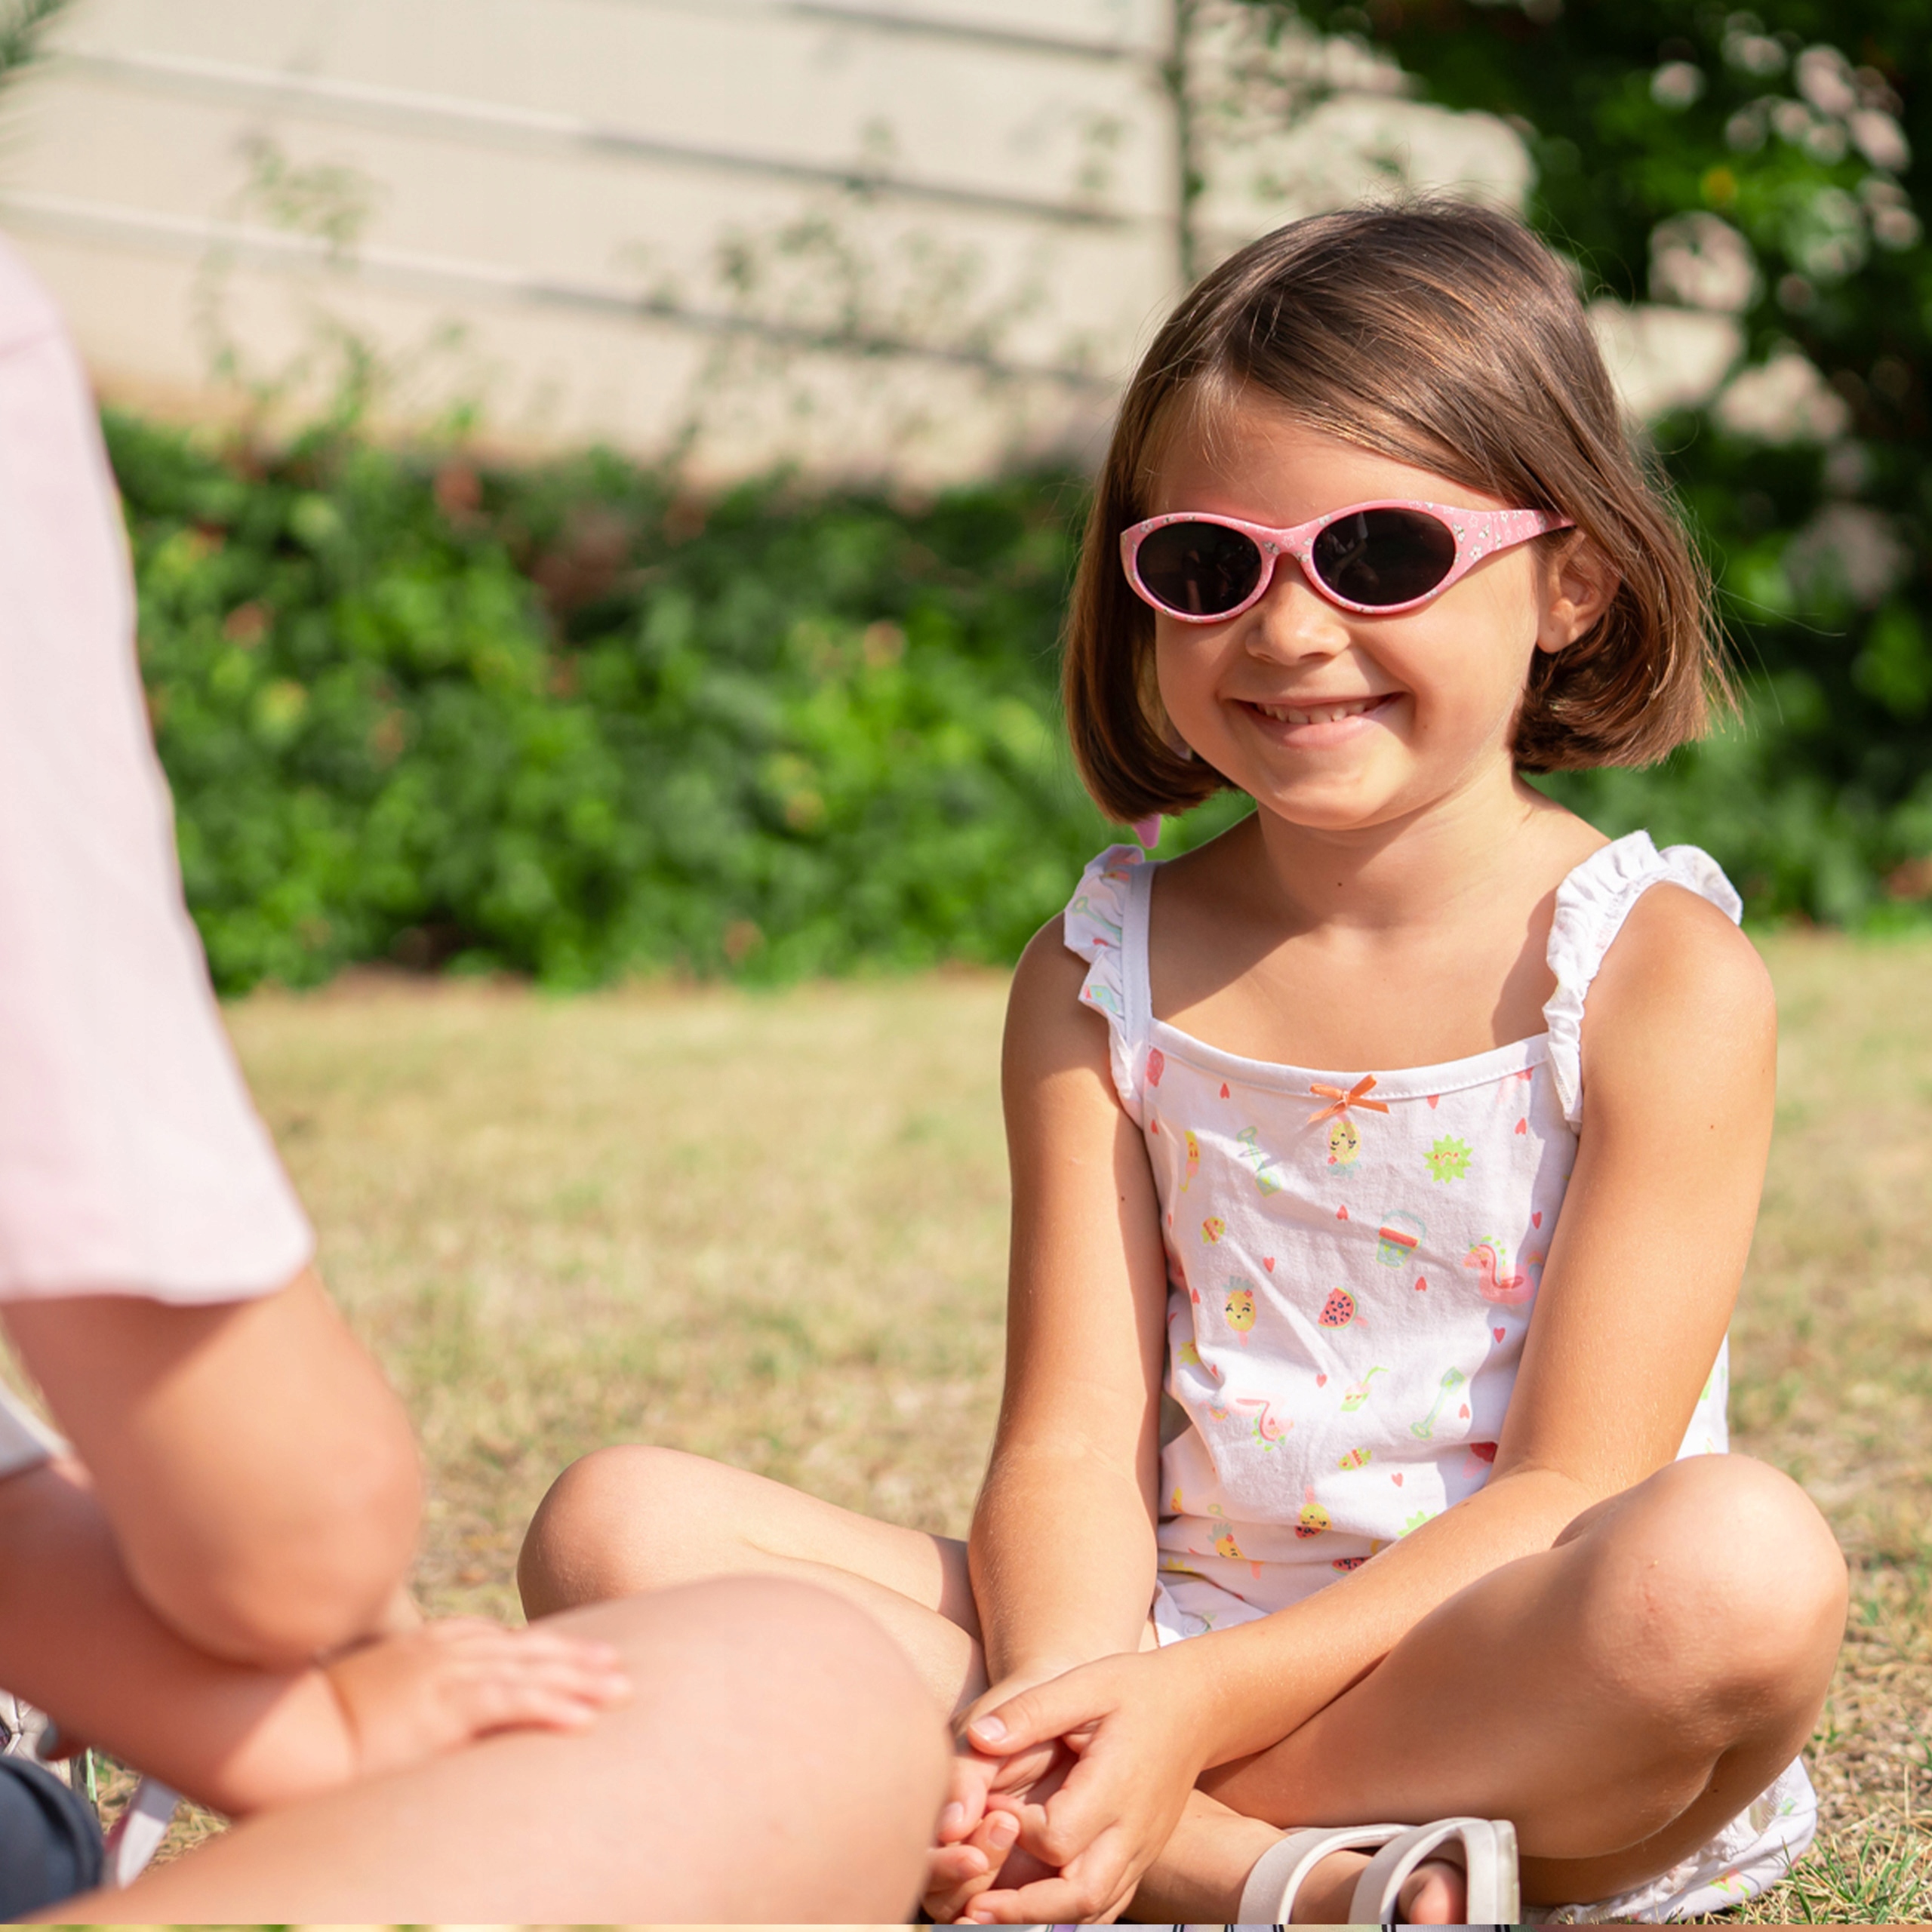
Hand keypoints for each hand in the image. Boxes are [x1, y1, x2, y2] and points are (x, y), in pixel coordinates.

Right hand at [324, 1616, 631, 1780]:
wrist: (283, 1728)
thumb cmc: (317, 1720)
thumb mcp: (372, 1694)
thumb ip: (405, 1694)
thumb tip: (420, 1716)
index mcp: (430, 1646)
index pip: (503, 1641)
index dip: (548, 1648)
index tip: (584, 1654)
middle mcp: (445, 1652)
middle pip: (527, 1650)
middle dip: (578, 1658)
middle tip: (621, 1667)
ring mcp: (445, 1675)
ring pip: (530, 1672)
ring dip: (580, 1681)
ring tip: (621, 1690)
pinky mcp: (442, 1707)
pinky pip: (509, 1704)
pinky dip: (551, 1707)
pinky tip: (584, 1719)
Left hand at [950, 1647, 1212, 1923]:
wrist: (1197, 1706)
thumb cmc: (1135, 1689)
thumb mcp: (1084, 1683)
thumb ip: (1031, 1712)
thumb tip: (978, 1737)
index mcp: (1115, 1786)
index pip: (1058, 1837)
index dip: (1017, 1831)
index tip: (993, 1807)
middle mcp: (1132, 1830)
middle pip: (1081, 1895)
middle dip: (1026, 1909)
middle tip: (973, 1909)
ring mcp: (1141, 1849)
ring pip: (1095, 1907)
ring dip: (1044, 1918)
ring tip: (991, 1916)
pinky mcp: (1143, 1855)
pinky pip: (1109, 1901)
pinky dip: (1070, 1913)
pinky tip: (1035, 1908)